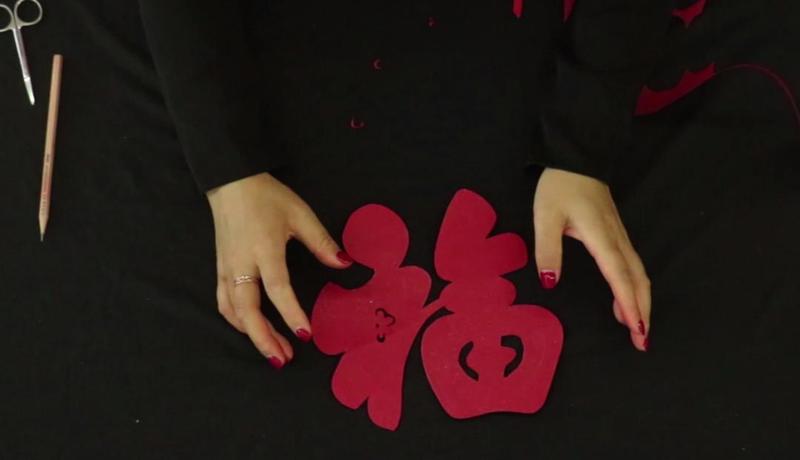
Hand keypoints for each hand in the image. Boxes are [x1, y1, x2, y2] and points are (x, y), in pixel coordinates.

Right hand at [207, 173, 352, 367]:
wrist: (230, 182)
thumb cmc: (267, 197)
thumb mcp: (300, 214)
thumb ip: (322, 242)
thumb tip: (345, 264)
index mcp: (264, 249)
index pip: (278, 288)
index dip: (291, 313)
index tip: (306, 334)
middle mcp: (241, 263)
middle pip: (247, 309)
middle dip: (264, 338)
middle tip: (284, 359)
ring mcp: (227, 268)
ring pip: (233, 311)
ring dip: (252, 334)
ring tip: (274, 351)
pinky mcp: (220, 269)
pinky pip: (224, 302)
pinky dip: (237, 321)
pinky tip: (252, 330)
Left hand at [532, 168, 650, 350]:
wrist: (577, 157)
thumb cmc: (560, 186)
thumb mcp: (545, 216)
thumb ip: (548, 249)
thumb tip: (551, 283)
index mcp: (601, 236)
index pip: (618, 276)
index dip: (628, 304)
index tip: (638, 329)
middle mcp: (616, 239)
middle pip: (637, 279)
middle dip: (642, 311)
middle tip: (643, 342)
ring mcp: (620, 235)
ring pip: (638, 273)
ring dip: (640, 301)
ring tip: (637, 328)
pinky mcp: (617, 233)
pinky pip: (632, 266)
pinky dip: (633, 287)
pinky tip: (624, 301)